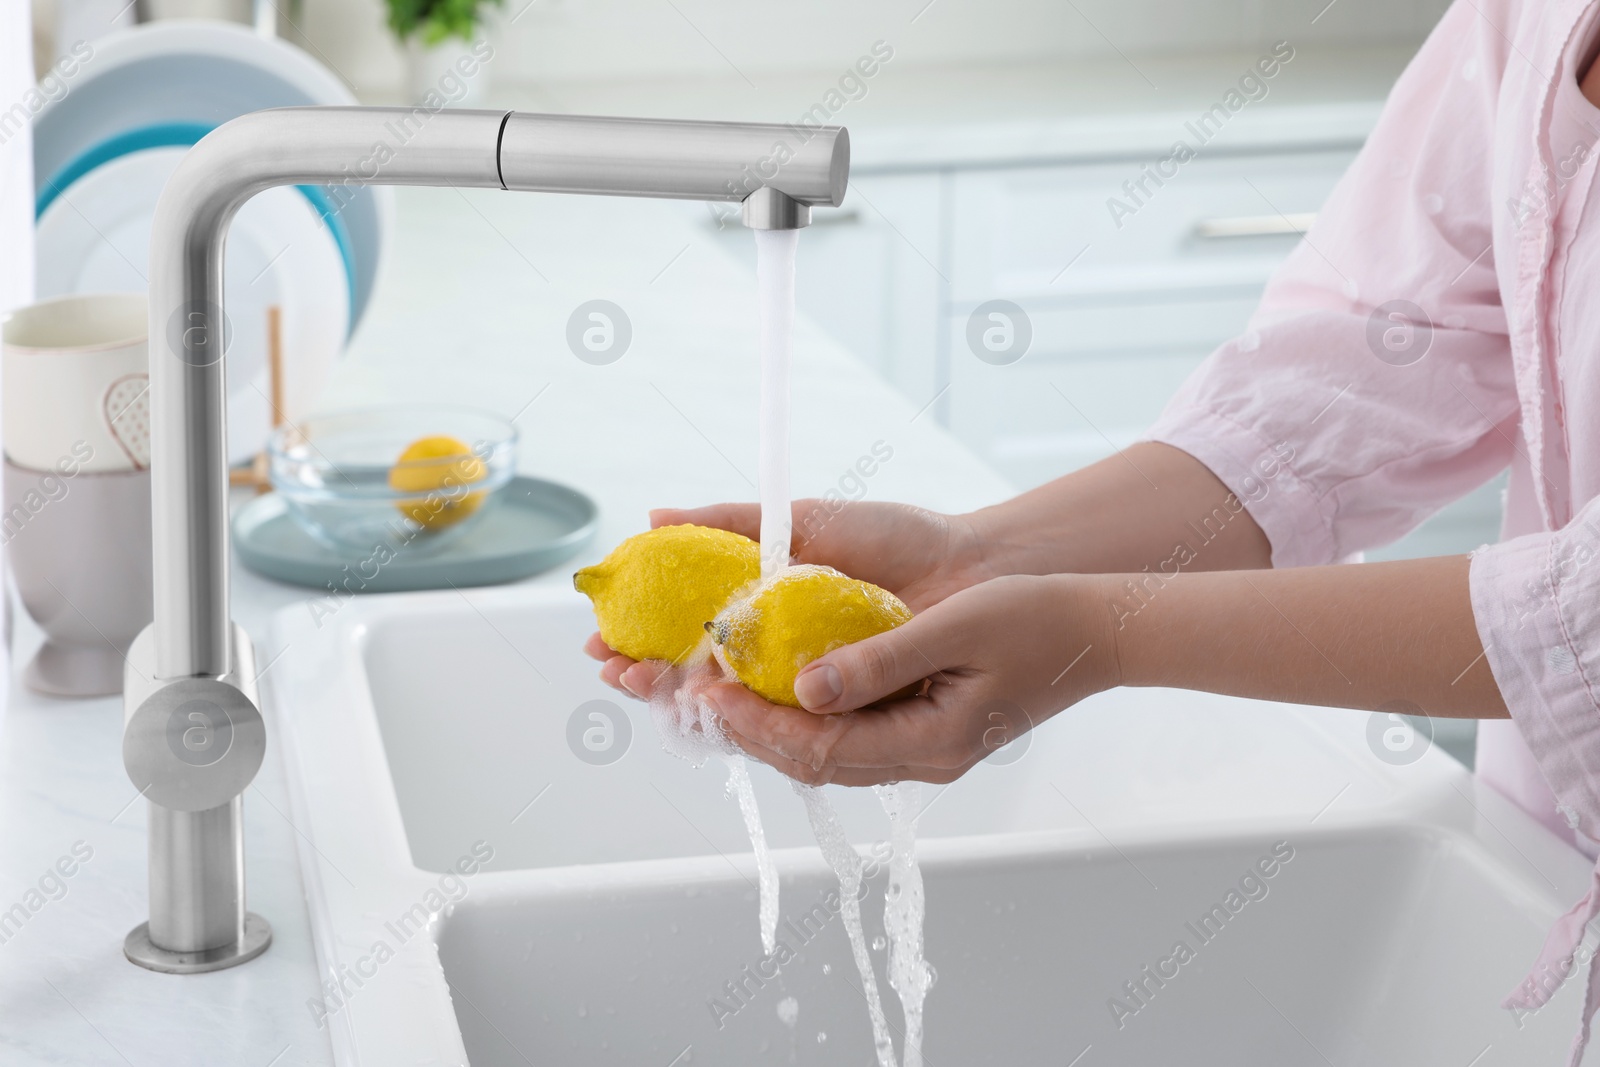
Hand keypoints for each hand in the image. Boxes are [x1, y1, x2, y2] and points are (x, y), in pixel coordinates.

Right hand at [584, 500, 992, 701]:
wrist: (973, 566)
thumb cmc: (897, 540)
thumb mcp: (807, 522)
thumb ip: (734, 522)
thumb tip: (655, 516)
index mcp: (764, 617)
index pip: (687, 642)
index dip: (642, 644)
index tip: (603, 641)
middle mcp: (781, 663)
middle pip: (701, 686)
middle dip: (652, 680)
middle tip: (618, 670)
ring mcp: (813, 694)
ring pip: (742, 716)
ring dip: (692, 707)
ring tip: (654, 687)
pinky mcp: (851, 720)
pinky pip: (798, 736)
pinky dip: (757, 726)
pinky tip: (720, 710)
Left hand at [702, 574, 1120, 785]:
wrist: (1096, 628)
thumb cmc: (1035, 618)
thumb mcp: (957, 627)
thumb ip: (881, 659)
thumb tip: (804, 686)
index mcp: (935, 741)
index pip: (823, 746)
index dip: (758, 721)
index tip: (708, 691)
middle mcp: (924, 758)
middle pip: (814, 761)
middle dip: (748, 731)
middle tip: (689, 694)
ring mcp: (925, 748)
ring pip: (827, 752)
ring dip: (768, 726)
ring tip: (714, 691)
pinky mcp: (923, 728)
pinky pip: (848, 733)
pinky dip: (802, 714)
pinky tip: (771, 684)